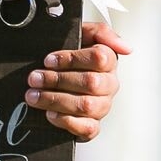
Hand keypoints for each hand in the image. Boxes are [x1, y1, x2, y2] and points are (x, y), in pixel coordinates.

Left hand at [27, 20, 130, 142]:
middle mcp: (109, 85)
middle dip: (58, 80)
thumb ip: (102, 31)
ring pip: (86, 105)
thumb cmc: (71, 54)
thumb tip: (126, 48)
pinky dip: (67, 122)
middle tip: (35, 78)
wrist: (56, 75)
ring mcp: (102, 106)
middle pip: (91, 83)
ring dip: (55, 100)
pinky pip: (88, 128)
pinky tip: (50, 114)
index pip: (99, 58)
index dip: (71, 59)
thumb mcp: (82, 33)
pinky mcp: (92, 126)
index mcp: (109, 61)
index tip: (48, 60)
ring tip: (33, 95)